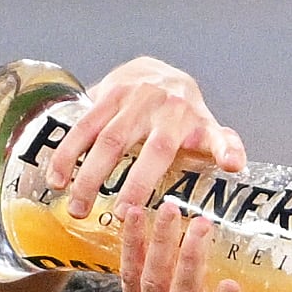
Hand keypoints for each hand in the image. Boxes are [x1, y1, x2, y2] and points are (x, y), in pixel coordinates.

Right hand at [50, 54, 237, 224]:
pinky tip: (56, 178)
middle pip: (123, 144)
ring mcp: (125, 98)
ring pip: (98, 136)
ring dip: (83, 172)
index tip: (131, 210)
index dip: (144, 179)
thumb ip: (224, 146)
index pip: (160, 149)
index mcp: (179, 117)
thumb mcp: (209, 128)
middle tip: (103, 219)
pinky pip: (81, 125)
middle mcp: (150, 104)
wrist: (160, 72)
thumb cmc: (188, 115)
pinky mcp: (104, 95)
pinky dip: (66, 153)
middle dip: (108, 181)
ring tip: (75, 207)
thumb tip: (235, 166)